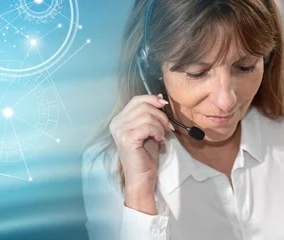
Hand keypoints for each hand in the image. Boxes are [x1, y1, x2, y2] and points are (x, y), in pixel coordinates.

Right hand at [109, 94, 171, 213]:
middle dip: (160, 115)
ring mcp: (120, 131)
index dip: (152, 99)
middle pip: (143, 106)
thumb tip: (160, 98)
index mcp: (119, 120)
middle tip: (166, 128)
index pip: (136, 100)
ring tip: (161, 136)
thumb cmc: (145, 156)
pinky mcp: (127, 138)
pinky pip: (147, 126)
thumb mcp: (149, 130)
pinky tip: (159, 140)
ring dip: (160, 125)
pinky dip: (157, 131)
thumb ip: (150, 115)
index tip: (164, 104)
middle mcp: (116, 124)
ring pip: (147, 115)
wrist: (141, 178)